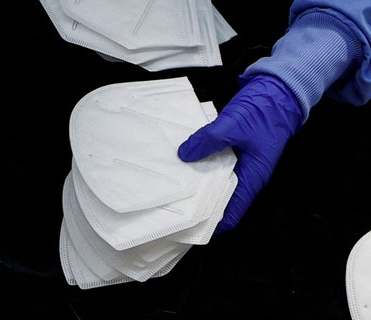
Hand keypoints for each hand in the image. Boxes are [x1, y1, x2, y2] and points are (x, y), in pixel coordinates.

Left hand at [178, 75, 302, 232]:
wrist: (278, 92)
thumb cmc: (263, 112)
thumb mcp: (232, 126)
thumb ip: (207, 141)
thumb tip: (184, 154)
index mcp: (252, 178)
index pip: (231, 213)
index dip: (211, 222)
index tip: (188, 223)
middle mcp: (247, 176)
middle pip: (220, 199)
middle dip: (200, 202)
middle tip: (174, 203)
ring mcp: (241, 164)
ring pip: (216, 181)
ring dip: (199, 182)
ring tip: (175, 183)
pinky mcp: (234, 152)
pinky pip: (216, 165)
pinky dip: (202, 164)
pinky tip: (186, 160)